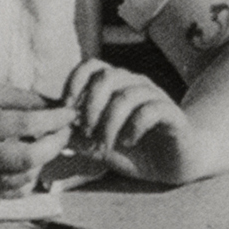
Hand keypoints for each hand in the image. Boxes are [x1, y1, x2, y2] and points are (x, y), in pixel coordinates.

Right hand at [0, 82, 74, 189]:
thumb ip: (20, 97)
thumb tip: (56, 105)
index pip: (26, 123)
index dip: (55, 120)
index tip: (70, 113)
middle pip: (28, 158)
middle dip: (55, 145)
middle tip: (65, 133)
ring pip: (23, 178)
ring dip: (44, 162)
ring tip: (47, 145)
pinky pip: (13, 192)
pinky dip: (29, 179)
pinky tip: (31, 164)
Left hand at [67, 58, 191, 180]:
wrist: (177, 163)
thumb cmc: (137, 151)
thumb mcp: (100, 145)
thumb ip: (78, 137)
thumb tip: (51, 131)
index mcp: (116, 86)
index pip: (91, 66)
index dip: (74, 83)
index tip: (67, 110)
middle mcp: (135, 84)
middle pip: (107, 77)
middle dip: (91, 106)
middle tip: (87, 133)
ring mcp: (154, 97)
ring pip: (126, 96)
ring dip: (109, 123)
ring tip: (105, 145)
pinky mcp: (172, 114)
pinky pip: (150, 110)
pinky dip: (134, 127)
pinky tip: (129, 142)